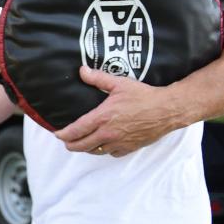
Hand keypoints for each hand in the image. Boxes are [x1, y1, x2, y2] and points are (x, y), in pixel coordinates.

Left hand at [53, 66, 186, 156]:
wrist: (167, 110)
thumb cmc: (144, 96)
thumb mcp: (119, 83)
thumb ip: (98, 78)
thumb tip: (81, 70)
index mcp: (102, 117)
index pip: (76, 130)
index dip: (63, 134)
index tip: (57, 134)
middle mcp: (108, 133)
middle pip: (81, 145)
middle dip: (70, 144)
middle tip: (66, 141)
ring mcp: (119, 143)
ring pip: (95, 151)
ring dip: (86, 148)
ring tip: (81, 143)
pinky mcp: (129, 148)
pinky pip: (111, 153)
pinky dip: (104, 150)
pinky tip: (103, 145)